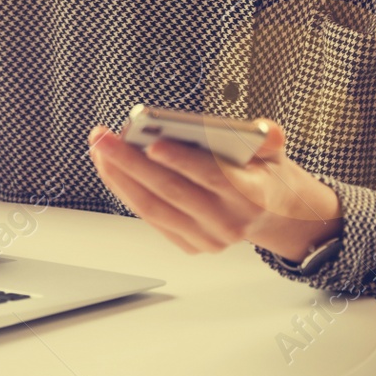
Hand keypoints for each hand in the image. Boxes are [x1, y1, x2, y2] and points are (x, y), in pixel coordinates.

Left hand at [87, 117, 341, 259]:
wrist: (276, 215)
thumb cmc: (265, 173)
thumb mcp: (275, 150)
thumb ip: (269, 137)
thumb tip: (263, 130)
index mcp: (251, 194)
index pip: (212, 175)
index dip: (182, 161)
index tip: (153, 144)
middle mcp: (228, 222)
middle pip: (172, 191)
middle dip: (132, 163)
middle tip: (103, 139)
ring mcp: (208, 238)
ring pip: (155, 208)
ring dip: (121, 178)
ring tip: (99, 150)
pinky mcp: (192, 245)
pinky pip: (152, 218)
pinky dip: (128, 193)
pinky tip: (111, 170)